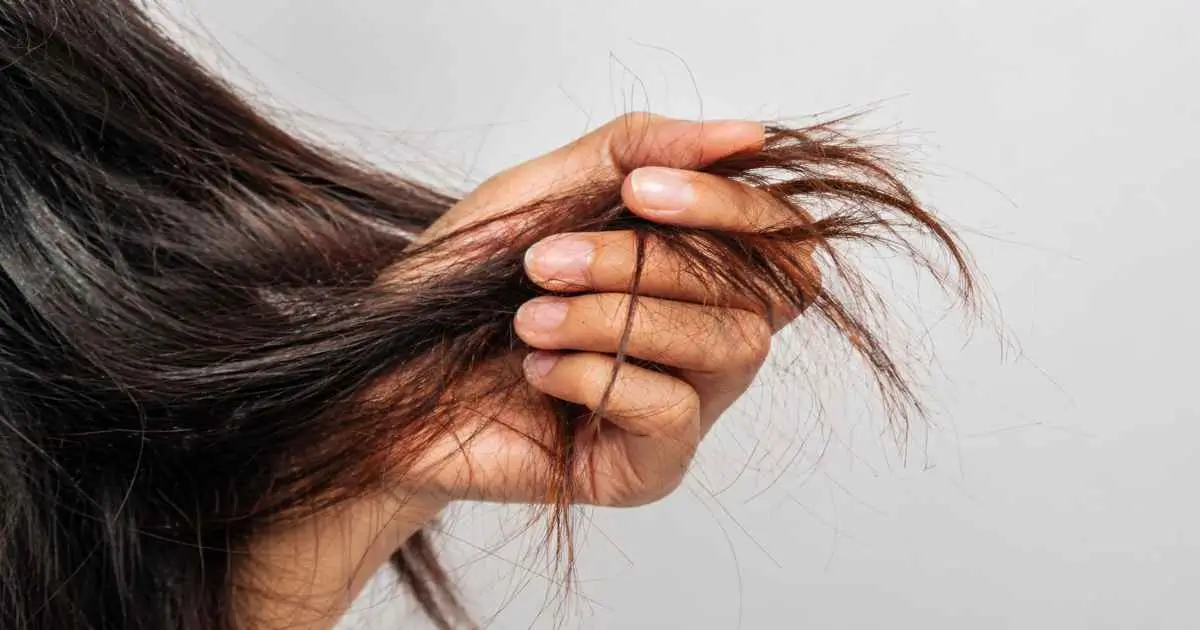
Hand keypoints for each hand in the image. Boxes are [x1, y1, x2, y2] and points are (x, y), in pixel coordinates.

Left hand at [403, 113, 809, 507]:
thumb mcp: (546, 192)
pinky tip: (536, 371)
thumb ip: (639, 149)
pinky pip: (673, 412)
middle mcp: (703, 341)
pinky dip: (596, 375)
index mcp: (692, 272)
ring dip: (617, 317)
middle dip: (647, 263)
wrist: (384, 381)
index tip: (638, 191)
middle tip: (545, 262)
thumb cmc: (463, 287)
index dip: (730, 207)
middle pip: (761, 294)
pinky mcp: (649, 468)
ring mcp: (685, 408)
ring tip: (529, 316)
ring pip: (728, 348)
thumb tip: (744, 136)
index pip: (780, 239)